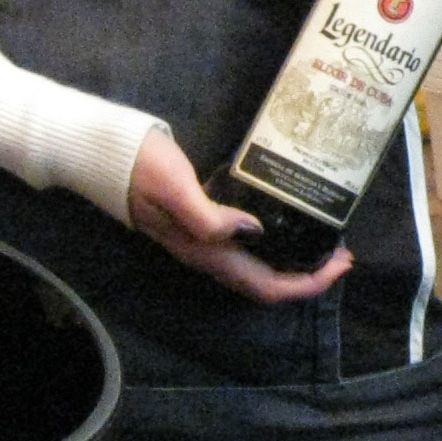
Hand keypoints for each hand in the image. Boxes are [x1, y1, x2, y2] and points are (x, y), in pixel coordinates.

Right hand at [123, 130, 354, 305]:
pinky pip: (244, 249)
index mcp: (205, 252)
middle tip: (343, 253)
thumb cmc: (138, 165)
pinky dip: (273, 243)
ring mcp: (200, 242)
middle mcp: (205, 255)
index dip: (307, 284)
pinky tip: (285, 221)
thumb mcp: (174, 185)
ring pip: (255, 269)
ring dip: (293, 262)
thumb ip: (207, 215)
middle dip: (308, 275)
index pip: (265, 286)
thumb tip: (254, 231)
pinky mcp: (197, 225)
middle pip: (265, 284)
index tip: (341, 264)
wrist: (99, 154)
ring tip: (323, 241)